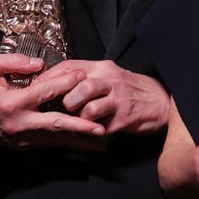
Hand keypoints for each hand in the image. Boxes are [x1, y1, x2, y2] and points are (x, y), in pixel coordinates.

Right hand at [0, 54, 104, 150]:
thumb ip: (13, 61)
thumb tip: (39, 63)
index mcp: (10, 102)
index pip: (44, 91)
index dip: (65, 83)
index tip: (82, 75)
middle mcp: (19, 123)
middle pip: (55, 124)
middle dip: (81, 125)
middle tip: (101, 126)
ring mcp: (22, 138)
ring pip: (56, 139)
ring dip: (80, 140)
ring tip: (103, 140)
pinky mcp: (24, 145)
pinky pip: (50, 144)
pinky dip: (68, 144)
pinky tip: (85, 145)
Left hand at [54, 60, 171, 135]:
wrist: (162, 101)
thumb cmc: (130, 90)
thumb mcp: (109, 76)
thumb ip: (86, 77)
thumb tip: (55, 84)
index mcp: (103, 68)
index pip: (70, 67)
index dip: (51, 77)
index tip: (37, 87)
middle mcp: (111, 80)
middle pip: (80, 85)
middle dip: (66, 99)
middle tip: (63, 108)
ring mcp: (119, 99)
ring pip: (90, 108)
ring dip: (80, 117)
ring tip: (80, 120)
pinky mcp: (124, 118)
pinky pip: (100, 127)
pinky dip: (92, 131)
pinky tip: (91, 130)